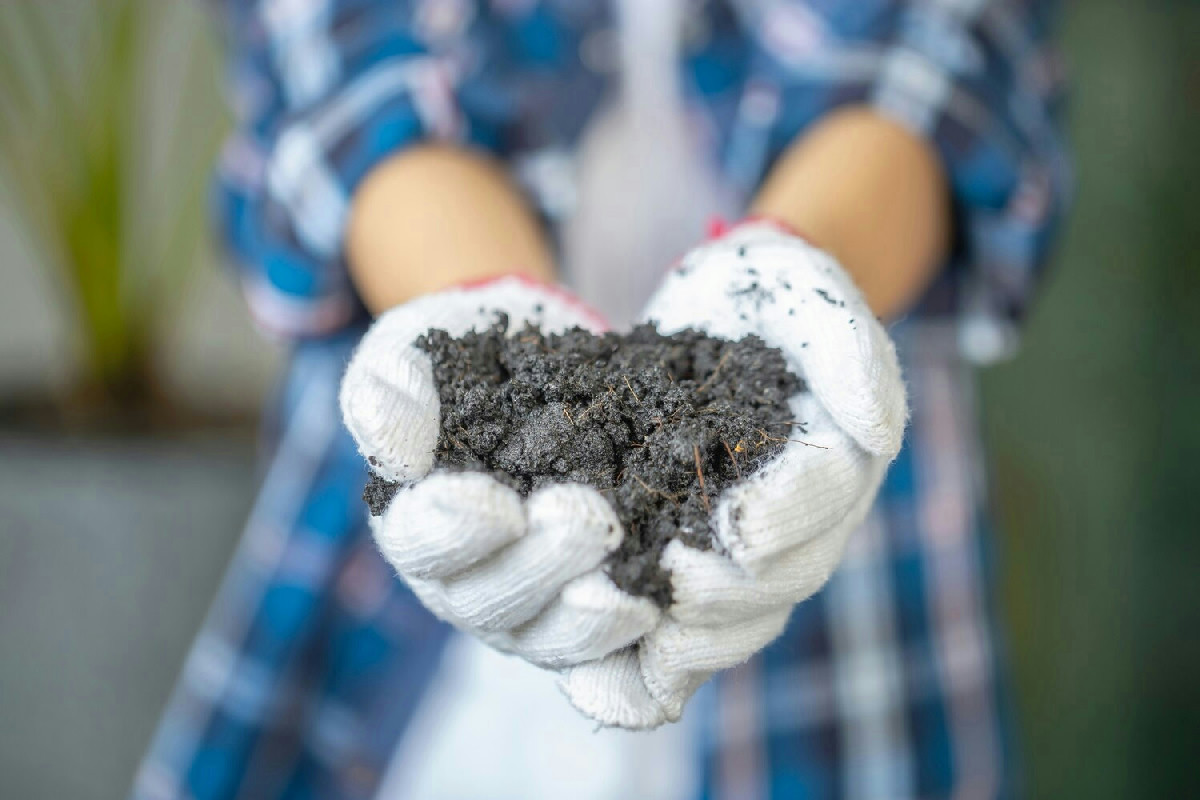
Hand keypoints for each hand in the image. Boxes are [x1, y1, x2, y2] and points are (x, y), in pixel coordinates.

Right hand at [339, 277, 661, 675]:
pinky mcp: (597, 612)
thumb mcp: (419, 352)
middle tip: (589, 524)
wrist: (551, 362)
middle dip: (541, 569)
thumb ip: (391, 388)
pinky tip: (660, 627)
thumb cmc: (470, 357)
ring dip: (592, 620)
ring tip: (631, 593)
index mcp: (418, 526)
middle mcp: (471, 581)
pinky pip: (612, 657)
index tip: (497, 506)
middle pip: (493, 602)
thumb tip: (390, 439)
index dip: (456, 533)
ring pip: (555, 638)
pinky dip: (634, 657)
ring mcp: (535, 606)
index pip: (422, 544)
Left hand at [558, 221, 907, 727]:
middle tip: (676, 586)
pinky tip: (596, 687)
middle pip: (777, 582)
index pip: (823, 502)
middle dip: (729, 593)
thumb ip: (849, 352)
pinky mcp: (678, 560)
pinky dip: (640, 670)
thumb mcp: (812, 300)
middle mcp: (795, 523)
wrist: (722, 306)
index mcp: (834, 464)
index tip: (740, 528)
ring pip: (729, 622)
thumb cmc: (773, 296)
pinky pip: (672, 632)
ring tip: (636, 637)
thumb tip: (879, 429)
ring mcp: (738, 553)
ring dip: (686, 642)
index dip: (785, 519)